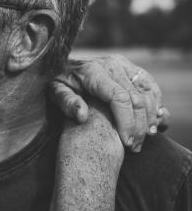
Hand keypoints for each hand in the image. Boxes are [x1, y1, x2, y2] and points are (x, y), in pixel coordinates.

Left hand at [48, 54, 170, 151]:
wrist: (63, 65)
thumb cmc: (59, 83)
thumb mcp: (55, 92)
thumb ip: (66, 102)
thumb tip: (82, 115)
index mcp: (93, 71)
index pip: (119, 98)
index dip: (127, 122)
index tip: (126, 142)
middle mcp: (111, 64)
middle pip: (136, 98)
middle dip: (139, 125)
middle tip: (135, 146)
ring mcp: (123, 64)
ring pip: (147, 92)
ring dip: (151, 116)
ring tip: (147, 137)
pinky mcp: (131, 66)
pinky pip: (150, 86)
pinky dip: (156, 104)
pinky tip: (154, 122)